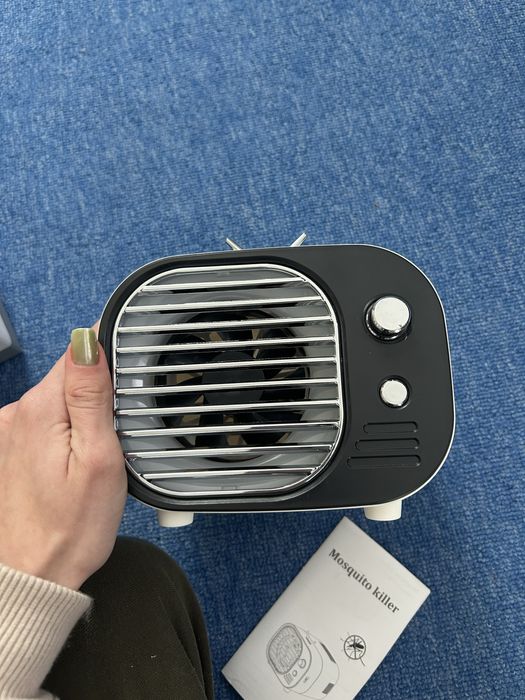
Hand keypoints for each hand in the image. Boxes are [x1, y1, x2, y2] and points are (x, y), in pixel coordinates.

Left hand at [0, 328, 126, 589]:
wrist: (35, 574)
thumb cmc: (72, 526)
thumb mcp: (98, 457)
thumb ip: (91, 396)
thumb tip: (88, 341)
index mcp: (41, 409)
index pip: (80, 354)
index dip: (110, 367)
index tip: (123, 399)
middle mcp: (17, 414)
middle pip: (70, 377)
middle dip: (98, 397)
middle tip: (114, 440)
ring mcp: (9, 431)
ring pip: (60, 400)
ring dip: (82, 416)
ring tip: (95, 457)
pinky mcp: (11, 447)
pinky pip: (47, 422)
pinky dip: (67, 433)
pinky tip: (75, 465)